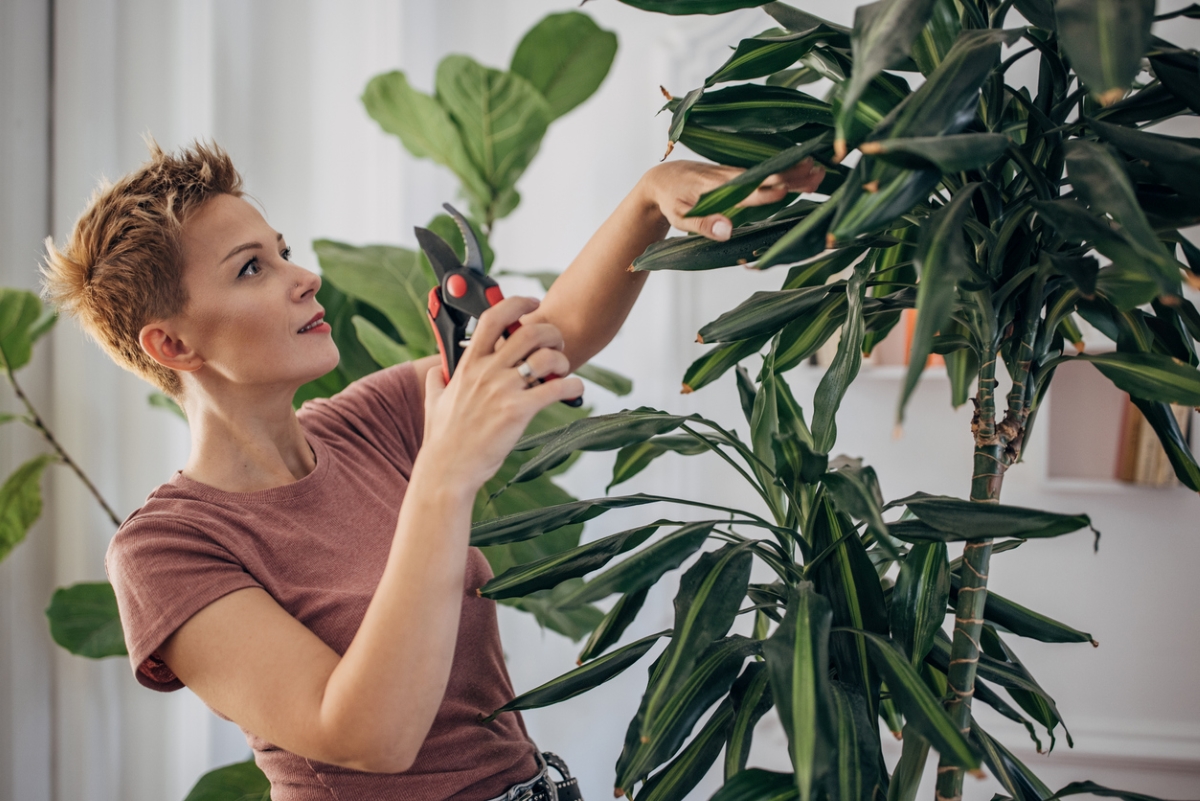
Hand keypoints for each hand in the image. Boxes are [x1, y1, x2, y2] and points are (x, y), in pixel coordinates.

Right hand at [416, 297, 583, 492]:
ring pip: (546, 357)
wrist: (447, 470)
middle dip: (551, 333)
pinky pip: (556, 389)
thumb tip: (436, 371)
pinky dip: (572, 386)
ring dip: (562, 360)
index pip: (493, 318)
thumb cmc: (443, 439)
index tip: (532, 303)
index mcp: (468, 364)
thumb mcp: (433, 401)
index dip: (517, 303)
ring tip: (562, 371)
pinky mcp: (518, 411)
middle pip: (529, 332)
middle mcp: (486, 371)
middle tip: (556, 345)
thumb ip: (436, 381)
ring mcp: (502, 390)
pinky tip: (573, 390)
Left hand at [639, 158, 825, 241]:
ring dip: (795, 171)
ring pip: (770, 172)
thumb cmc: (672, 200)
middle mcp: (731, 177)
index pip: (745, 191)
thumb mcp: (681, 217)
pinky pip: (766, 172)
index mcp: (717, 189)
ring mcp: (737, 173)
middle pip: (765, 177)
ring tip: (821, 172)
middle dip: (791, 176)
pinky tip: (807, 171)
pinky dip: (787, 171)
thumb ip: (704, 225)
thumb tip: (728, 232)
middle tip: (818, 176)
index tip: (786, 190)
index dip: (765, 192)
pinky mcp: (740, 173)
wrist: (664, 177)